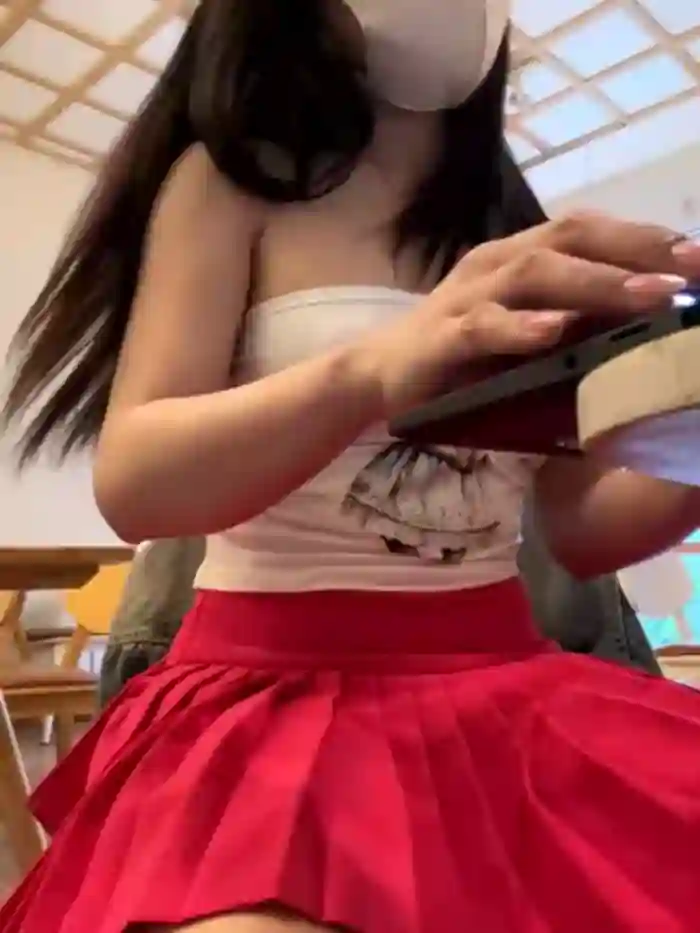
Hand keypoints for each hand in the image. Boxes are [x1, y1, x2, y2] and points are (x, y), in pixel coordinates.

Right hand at [362, 211, 699, 418]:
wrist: (380, 375)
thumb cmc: (462, 357)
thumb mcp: (523, 331)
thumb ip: (571, 321)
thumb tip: (646, 324)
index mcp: (518, 257)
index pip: (588, 230)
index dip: (644, 238)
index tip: (697, 257)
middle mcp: (496, 264)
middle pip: (570, 239)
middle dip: (636, 251)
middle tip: (692, 269)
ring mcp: (467, 296)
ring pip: (534, 275)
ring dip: (596, 284)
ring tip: (648, 297)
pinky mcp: (442, 336)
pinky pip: (483, 327)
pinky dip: (519, 329)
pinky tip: (554, 334)